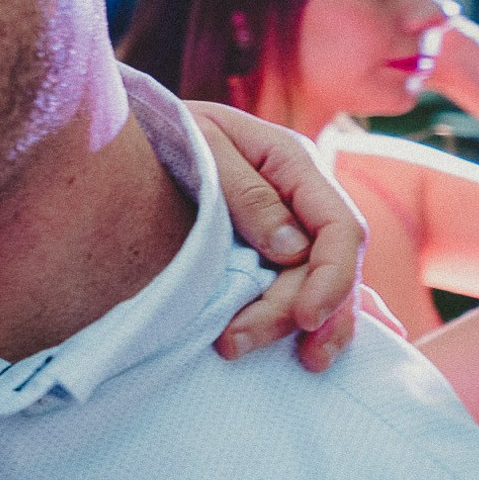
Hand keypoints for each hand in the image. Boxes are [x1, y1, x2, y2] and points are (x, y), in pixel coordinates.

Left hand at [186, 101, 368, 371]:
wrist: (138, 124)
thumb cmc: (168, 127)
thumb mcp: (204, 144)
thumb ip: (246, 193)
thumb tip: (292, 249)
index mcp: (296, 163)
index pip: (340, 229)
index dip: (330, 280)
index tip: (304, 318)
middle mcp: (303, 197)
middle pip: (327, 268)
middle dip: (293, 314)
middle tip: (233, 343)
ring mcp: (290, 222)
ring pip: (318, 285)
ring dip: (302, 329)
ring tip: (262, 355)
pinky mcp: (269, 245)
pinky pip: (301, 285)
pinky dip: (311, 318)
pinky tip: (317, 352)